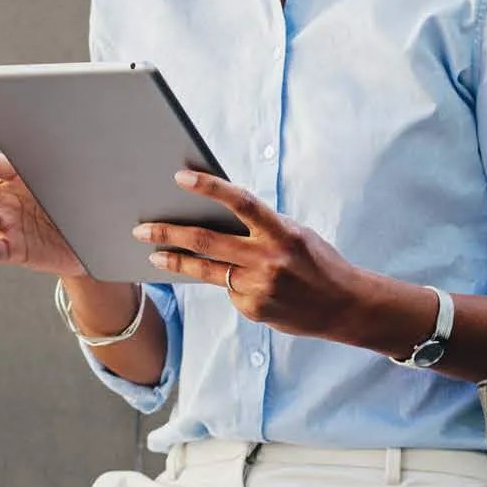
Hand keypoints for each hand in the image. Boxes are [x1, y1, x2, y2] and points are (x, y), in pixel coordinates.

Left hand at [134, 169, 378, 339]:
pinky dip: (228, 282)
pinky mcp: (253, 310)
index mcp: (282, 233)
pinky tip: (239, 282)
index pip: (241, 203)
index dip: (210, 188)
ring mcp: (258, 288)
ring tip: (154, 254)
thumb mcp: (295, 235)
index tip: (180, 177)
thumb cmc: (318, 262)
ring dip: (175, 261)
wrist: (346, 307)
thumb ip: (260, 227)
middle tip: (141, 228)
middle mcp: (268, 260)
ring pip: (206, 271)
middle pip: (207, 241)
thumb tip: (216, 216)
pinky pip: (229, 290)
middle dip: (168, 233)